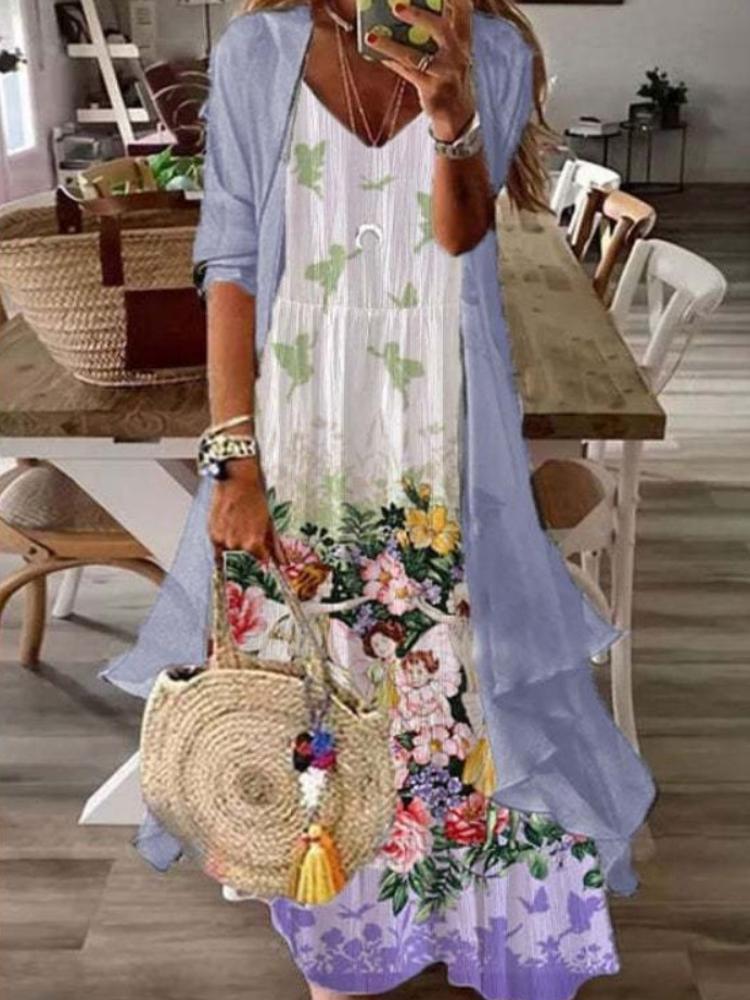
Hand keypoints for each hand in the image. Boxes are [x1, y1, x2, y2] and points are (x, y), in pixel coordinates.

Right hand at [209, 459, 287, 565]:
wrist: (237, 480)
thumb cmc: (255, 498)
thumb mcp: (269, 522)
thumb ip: (275, 546)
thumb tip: (283, 563)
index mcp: (253, 542)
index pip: (261, 559)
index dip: (263, 555)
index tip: (263, 552)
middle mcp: (237, 544)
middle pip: (245, 555)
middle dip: (248, 546)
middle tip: (248, 529)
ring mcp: (223, 540)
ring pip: (232, 551)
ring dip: (235, 543)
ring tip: (238, 525)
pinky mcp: (212, 534)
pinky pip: (217, 551)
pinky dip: (222, 549)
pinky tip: (228, 539)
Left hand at [366, 0, 475, 140]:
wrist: (457, 114)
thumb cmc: (449, 75)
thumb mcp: (452, 51)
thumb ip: (440, 30)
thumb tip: (408, 8)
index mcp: (463, 40)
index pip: (463, 11)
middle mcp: (458, 54)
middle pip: (440, 29)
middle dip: (419, 15)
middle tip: (396, 6)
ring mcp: (445, 73)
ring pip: (415, 57)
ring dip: (391, 46)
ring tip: (371, 36)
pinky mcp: (432, 90)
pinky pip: (407, 73)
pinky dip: (391, 62)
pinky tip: (376, 53)